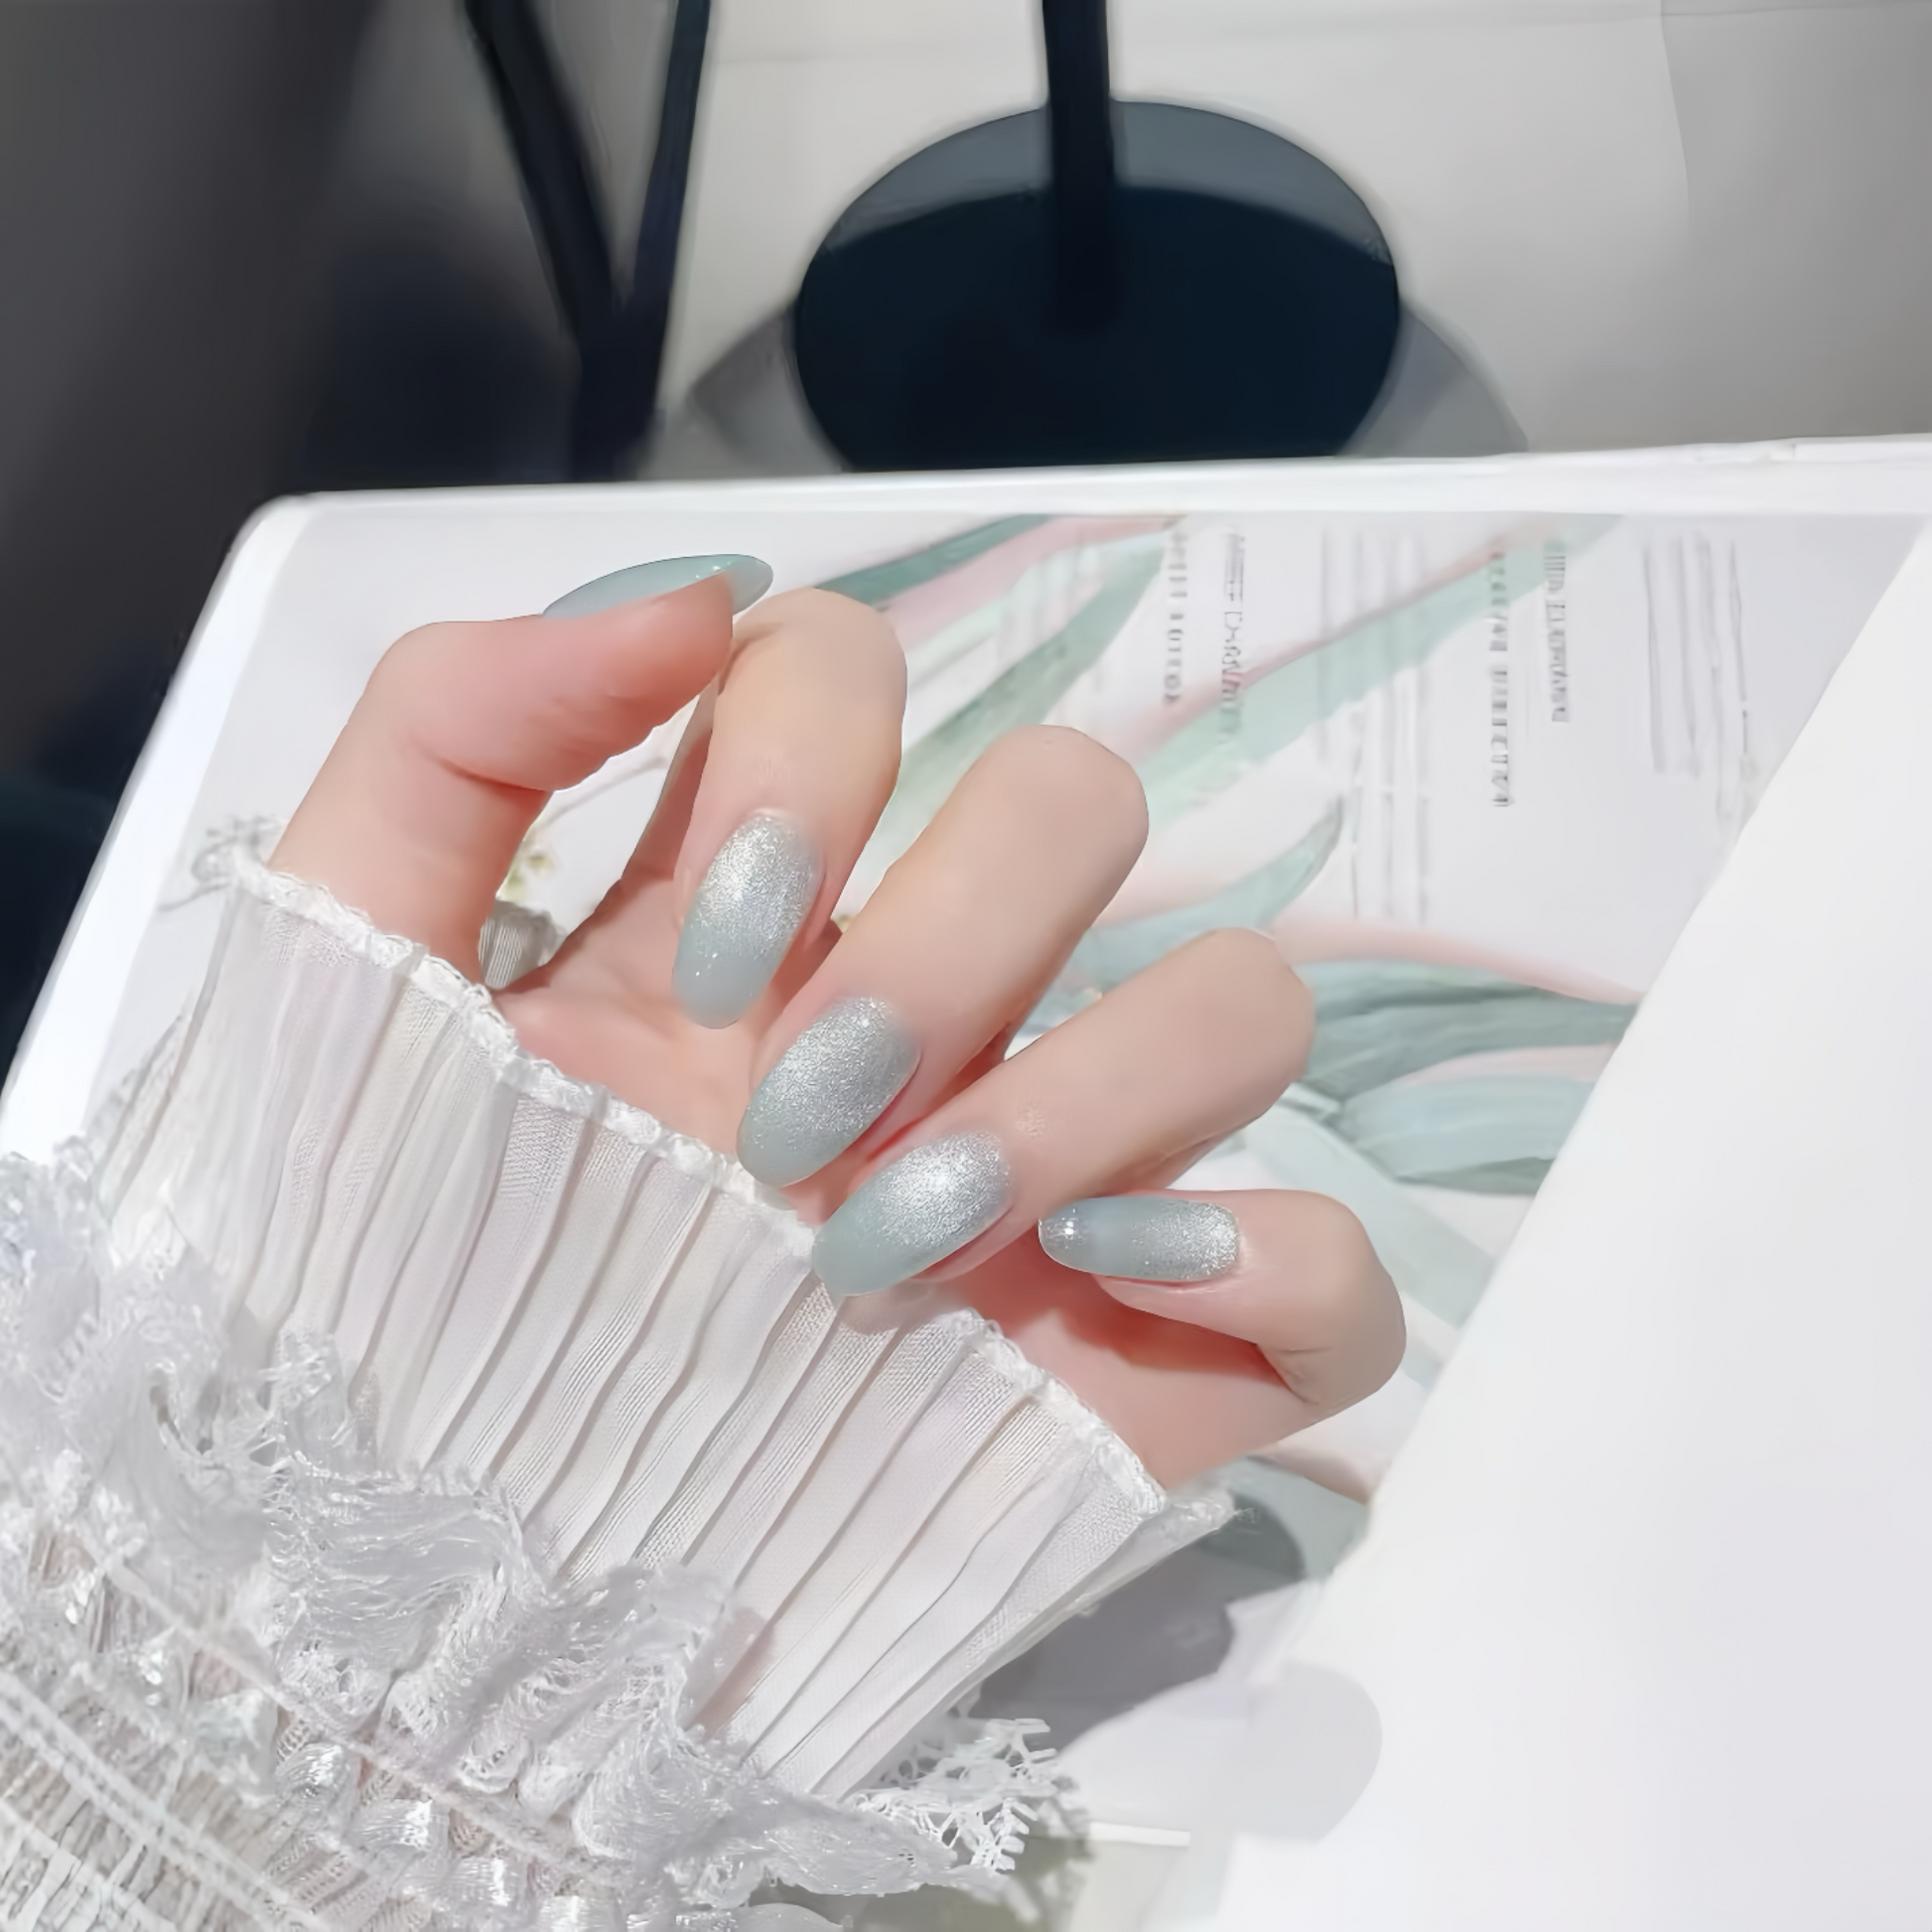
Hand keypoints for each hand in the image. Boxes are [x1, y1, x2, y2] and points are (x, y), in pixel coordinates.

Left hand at [275, 566, 1402, 1486]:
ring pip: (1243, 996)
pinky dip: (1271, 1255)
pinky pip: (1338, 1270)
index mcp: (757, 905)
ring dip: (1092, 1091)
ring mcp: (1060, 1182)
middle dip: (952, 939)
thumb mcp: (341, 982)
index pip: (863, 671)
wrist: (432, 1604)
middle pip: (1081, 800)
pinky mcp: (1151, 1367)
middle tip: (793, 1131)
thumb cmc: (376, 1291)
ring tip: (902, 1250)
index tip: (711, 951)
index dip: (816, 753)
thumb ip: (455, 735)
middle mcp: (933, 1007)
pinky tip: (1098, 1297)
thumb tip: (695, 597)